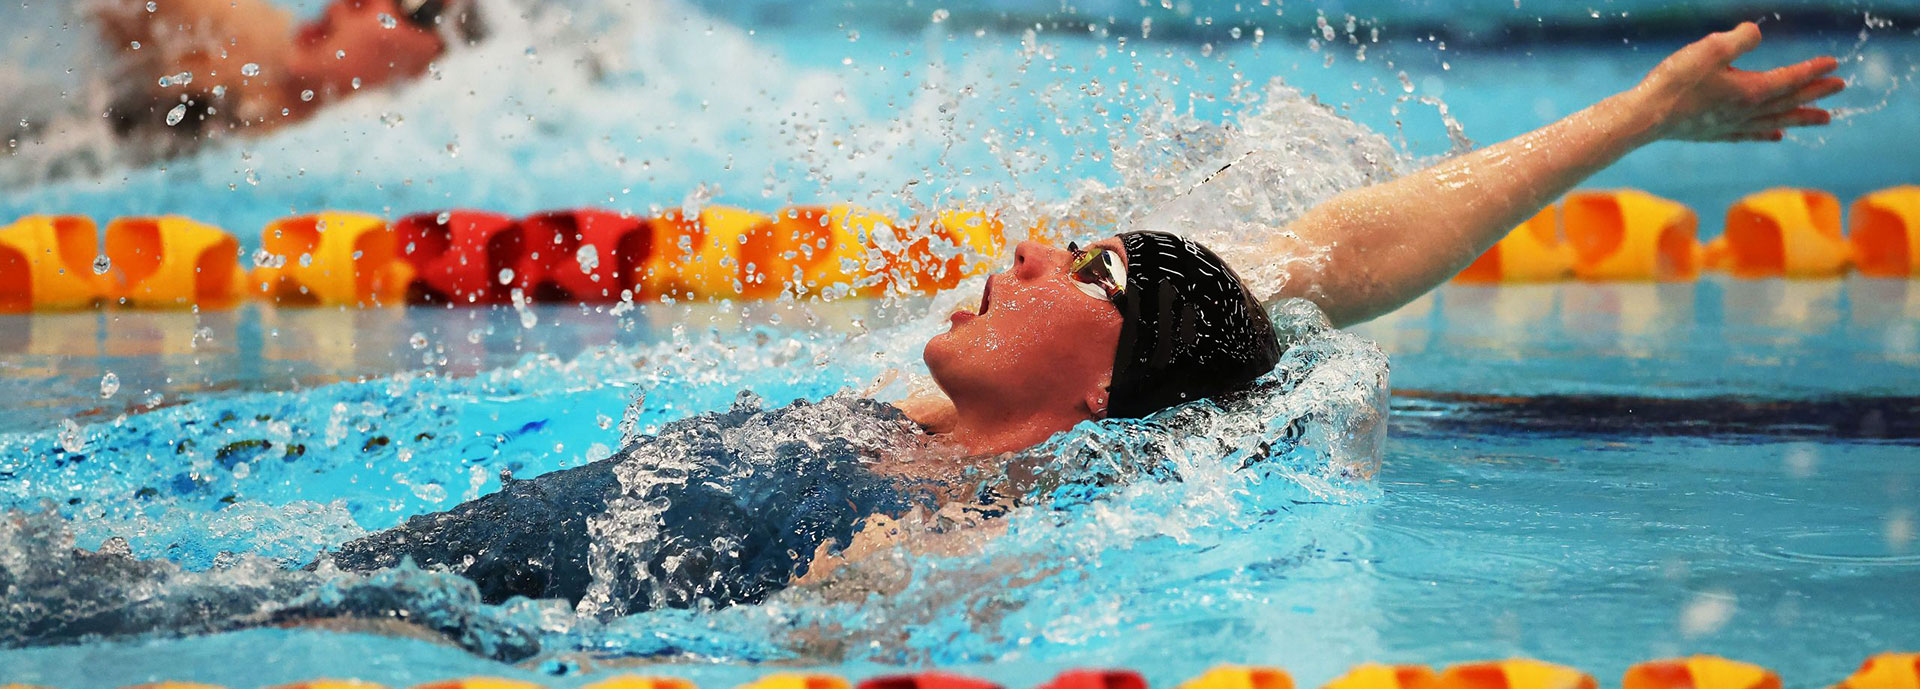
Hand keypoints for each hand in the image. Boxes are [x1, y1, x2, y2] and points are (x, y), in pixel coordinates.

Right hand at [1638, 22, 1845, 141]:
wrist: (1644, 117)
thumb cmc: (1675, 82)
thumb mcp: (1710, 49)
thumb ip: (1739, 39)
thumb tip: (1756, 32)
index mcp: (1750, 90)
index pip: (1789, 79)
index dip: (1813, 70)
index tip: (1834, 63)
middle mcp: (1746, 111)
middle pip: (1789, 102)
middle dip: (1816, 94)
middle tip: (1840, 89)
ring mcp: (1730, 125)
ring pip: (1775, 121)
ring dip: (1801, 118)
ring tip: (1824, 119)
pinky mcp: (1713, 133)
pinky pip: (1750, 134)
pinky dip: (1766, 133)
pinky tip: (1775, 135)